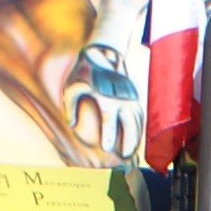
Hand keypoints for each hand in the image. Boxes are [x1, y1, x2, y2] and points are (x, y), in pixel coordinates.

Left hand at [64, 42, 142, 160]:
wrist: (103, 52)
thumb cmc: (84, 72)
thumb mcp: (72, 86)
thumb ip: (70, 106)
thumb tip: (72, 124)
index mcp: (105, 97)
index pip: (109, 120)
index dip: (109, 135)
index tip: (108, 149)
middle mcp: (120, 98)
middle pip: (129, 124)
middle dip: (128, 142)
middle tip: (124, 158)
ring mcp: (130, 96)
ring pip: (137, 121)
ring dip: (135, 138)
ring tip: (130, 153)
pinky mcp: (134, 95)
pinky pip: (140, 115)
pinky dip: (139, 129)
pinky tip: (135, 139)